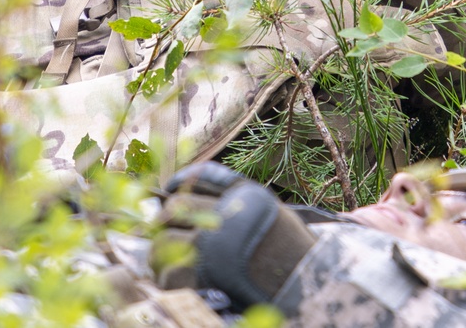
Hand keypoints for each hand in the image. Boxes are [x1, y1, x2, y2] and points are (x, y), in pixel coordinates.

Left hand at [154, 163, 313, 306]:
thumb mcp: (270, 208)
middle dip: (164, 222)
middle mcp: (224, 216)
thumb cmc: (291, 248)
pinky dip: (169, 280)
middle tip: (164, 234)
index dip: (177, 186)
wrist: (303, 285)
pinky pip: (170, 277)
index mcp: (241, 196)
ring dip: (162, 255)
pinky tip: (177, 282)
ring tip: (167, 263)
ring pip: (165, 244)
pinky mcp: (204, 279)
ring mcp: (212, 248)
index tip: (168, 191)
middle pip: (174, 211)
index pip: (197, 180)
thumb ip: (237, 195)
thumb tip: (197, 195)